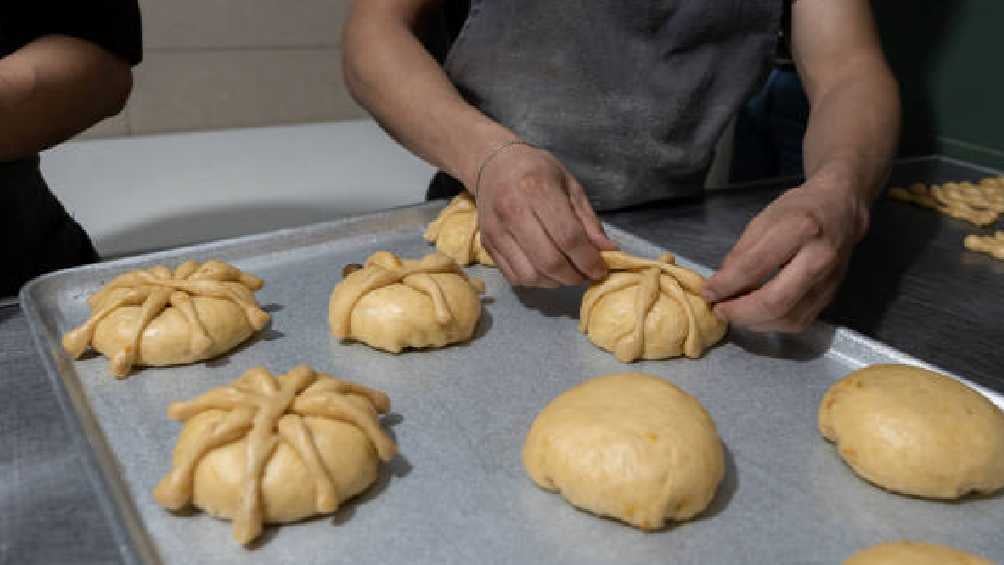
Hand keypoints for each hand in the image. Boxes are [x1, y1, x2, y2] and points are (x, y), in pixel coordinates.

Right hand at [475, 144, 616, 286]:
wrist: (494, 164)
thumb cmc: (537, 171)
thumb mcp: (570, 185)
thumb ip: (589, 221)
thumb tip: (608, 252)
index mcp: (537, 190)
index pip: (568, 237)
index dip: (588, 260)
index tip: (600, 270)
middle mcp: (512, 211)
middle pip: (549, 261)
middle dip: (573, 276)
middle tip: (585, 274)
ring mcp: (496, 231)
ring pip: (529, 275)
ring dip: (554, 282)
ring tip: (566, 273)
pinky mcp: (486, 244)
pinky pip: (513, 276)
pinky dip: (535, 281)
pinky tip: (546, 271)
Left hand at [704, 172, 870, 331]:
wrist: (841, 209)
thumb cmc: (798, 210)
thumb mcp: (763, 221)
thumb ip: (741, 254)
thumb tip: (719, 286)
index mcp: (801, 229)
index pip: (755, 267)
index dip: (726, 285)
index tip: (707, 292)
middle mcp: (820, 258)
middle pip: (776, 302)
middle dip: (740, 313)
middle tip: (719, 310)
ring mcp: (830, 281)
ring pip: (788, 319)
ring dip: (754, 323)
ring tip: (734, 313)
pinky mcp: (831, 296)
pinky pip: (799, 321)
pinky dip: (772, 324)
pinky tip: (755, 316)